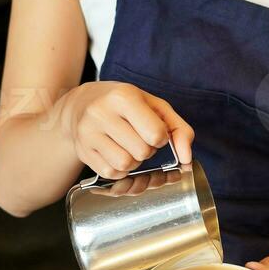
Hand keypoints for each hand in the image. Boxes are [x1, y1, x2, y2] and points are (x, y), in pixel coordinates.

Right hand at [58, 81, 193, 179]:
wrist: (81, 104)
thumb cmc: (125, 105)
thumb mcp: (154, 106)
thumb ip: (178, 129)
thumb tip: (186, 159)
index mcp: (123, 97)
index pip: (155, 133)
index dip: (161, 137)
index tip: (153, 130)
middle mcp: (101, 113)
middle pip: (141, 152)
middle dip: (147, 150)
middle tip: (139, 138)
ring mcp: (88, 133)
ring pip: (125, 165)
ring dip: (133, 161)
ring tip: (128, 147)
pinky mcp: (82, 150)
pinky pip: (110, 173)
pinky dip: (119, 169)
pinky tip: (115, 153)